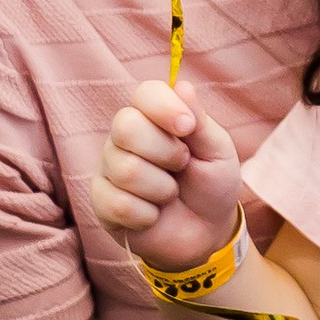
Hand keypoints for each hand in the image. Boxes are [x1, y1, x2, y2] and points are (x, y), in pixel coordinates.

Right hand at [89, 82, 242, 276]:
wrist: (206, 233)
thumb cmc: (212, 186)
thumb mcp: (218, 152)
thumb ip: (200, 121)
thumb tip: (182, 85)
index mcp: (154, 117)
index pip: (144, 93)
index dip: (164, 107)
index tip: (187, 127)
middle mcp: (125, 137)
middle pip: (126, 127)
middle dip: (166, 152)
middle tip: (182, 166)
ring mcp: (109, 168)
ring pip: (126, 169)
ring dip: (162, 188)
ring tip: (170, 193)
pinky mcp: (101, 202)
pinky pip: (118, 204)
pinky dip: (147, 214)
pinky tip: (154, 215)